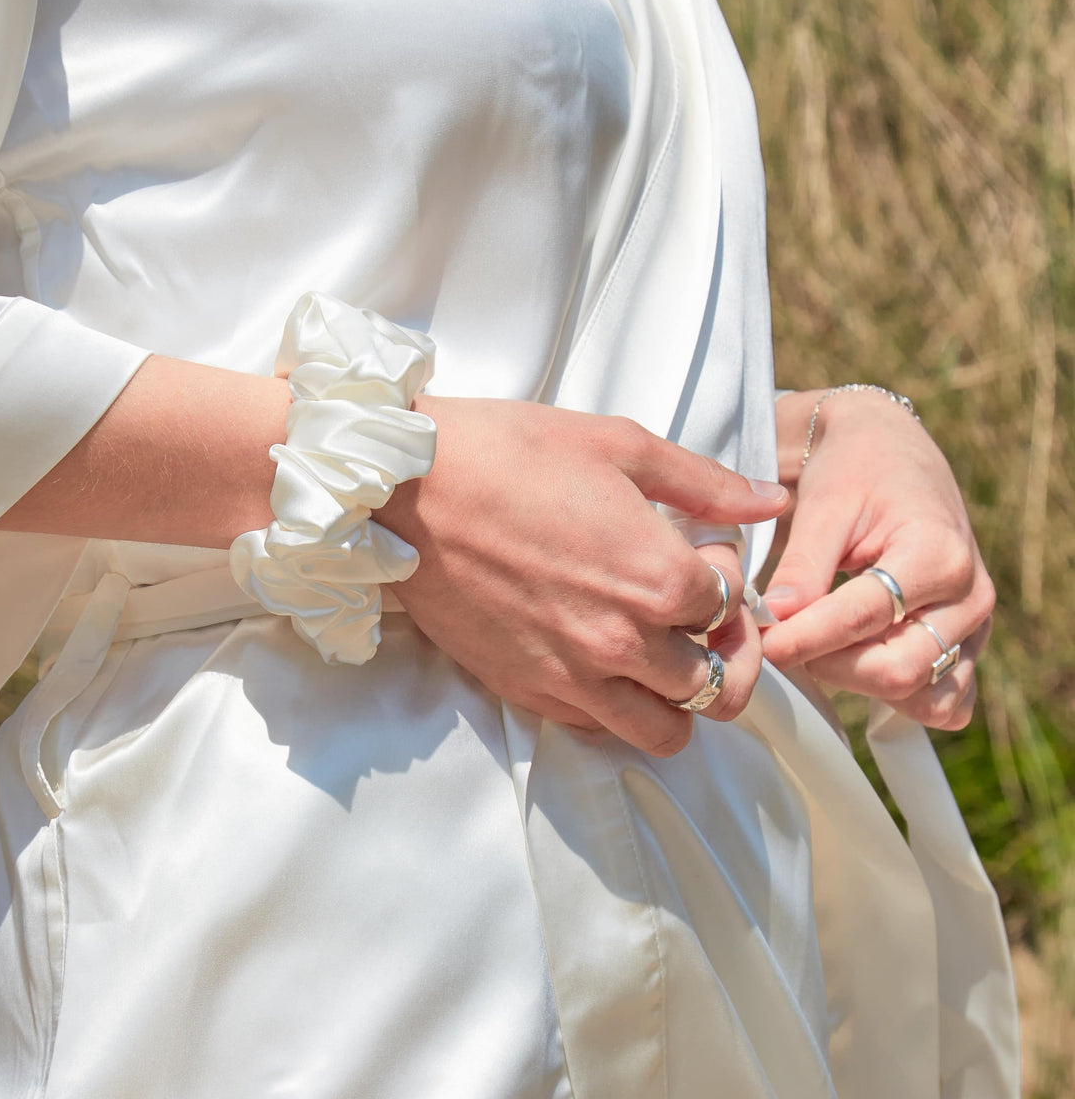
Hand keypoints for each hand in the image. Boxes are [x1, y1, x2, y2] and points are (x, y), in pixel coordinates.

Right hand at [379, 397, 786, 754]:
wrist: (406, 487)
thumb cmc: (510, 451)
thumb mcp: (618, 444)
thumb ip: (703, 483)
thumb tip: (769, 501)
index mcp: (660, 577)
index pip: (736, 603)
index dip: (726, 570)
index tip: (697, 544)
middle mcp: (627, 641)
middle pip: (721, 682)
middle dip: (723, 645)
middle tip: (694, 608)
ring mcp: (575, 676)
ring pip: (669, 730)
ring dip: (678, 695)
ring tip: (656, 649)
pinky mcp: (527, 690)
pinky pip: (599, 729)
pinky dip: (616, 706)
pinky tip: (599, 657)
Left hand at [762, 389, 994, 729]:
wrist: (892, 454)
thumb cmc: (855, 472)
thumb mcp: (825, 505)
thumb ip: (803, 567)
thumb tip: (777, 620)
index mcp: (939, 553)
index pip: (865, 618)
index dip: (806, 637)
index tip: (763, 642)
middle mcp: (970, 597)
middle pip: (898, 670)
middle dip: (829, 665)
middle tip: (783, 641)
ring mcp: (976, 628)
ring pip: (925, 698)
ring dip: (861, 685)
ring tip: (818, 645)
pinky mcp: (968, 647)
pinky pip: (944, 703)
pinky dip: (899, 697)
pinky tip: (855, 661)